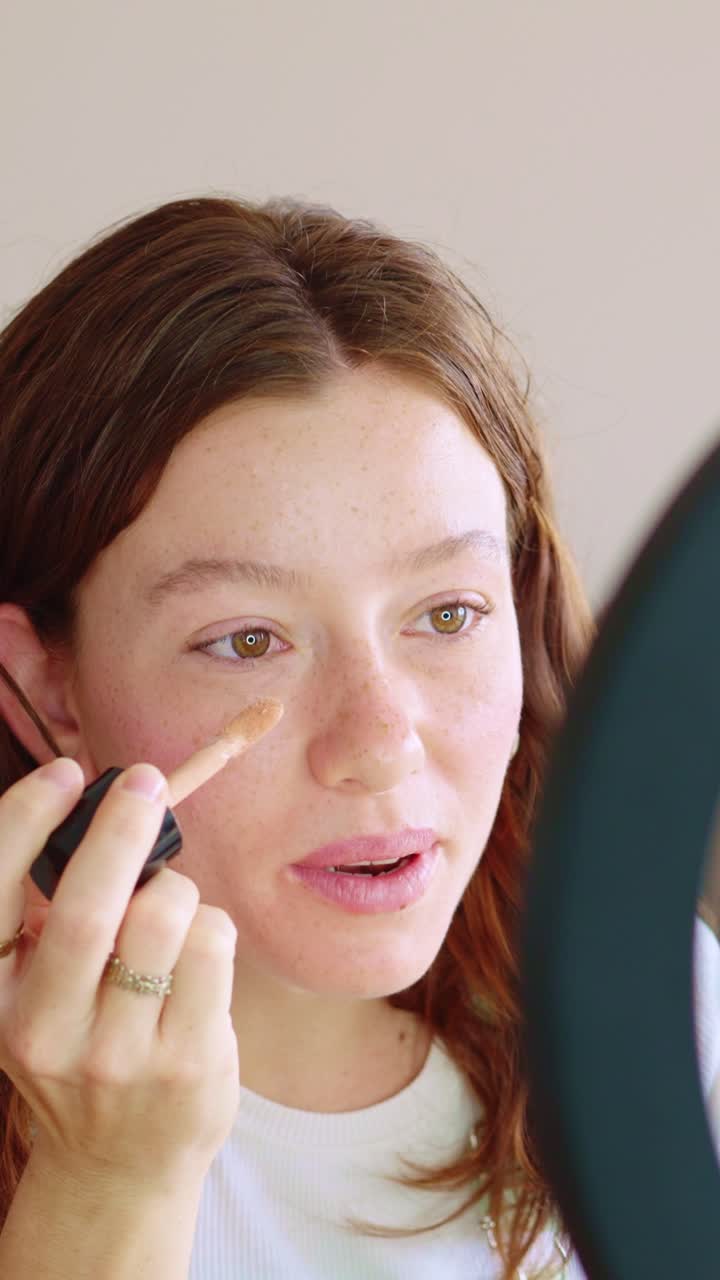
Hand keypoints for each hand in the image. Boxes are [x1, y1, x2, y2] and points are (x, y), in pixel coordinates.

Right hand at [0, 757, 238, 1189]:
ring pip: (163, 916)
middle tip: (145, 782)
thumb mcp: (41, 994)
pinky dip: (211, 923)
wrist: (119, 1168)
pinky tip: (197, 947)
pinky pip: (212, 945)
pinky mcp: (186, 1064)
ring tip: (170, 906)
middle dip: (121, 828)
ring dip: (176, 887)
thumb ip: (53, 919)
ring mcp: (118, 1056)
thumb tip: (96, 810)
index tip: (65, 774)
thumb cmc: (84, 1047)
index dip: (24, 822)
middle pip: (87, 908)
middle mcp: (44, 1033)